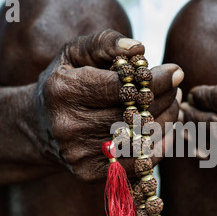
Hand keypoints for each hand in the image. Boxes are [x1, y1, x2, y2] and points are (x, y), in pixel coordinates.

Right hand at [34, 29, 182, 180]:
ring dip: (167, 121)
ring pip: (141, 140)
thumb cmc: (65, 83)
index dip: (155, 80)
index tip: (175, 72)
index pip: (123, 88)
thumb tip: (138, 49)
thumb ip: (105, 42)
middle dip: (165, 99)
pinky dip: (159, 147)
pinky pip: (138, 164)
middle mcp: (69, 125)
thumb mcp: (75, 53)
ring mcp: (79, 153)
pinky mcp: (89, 173)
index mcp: (64, 91)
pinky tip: (165, 129)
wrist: (39, 126)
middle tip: (176, 88)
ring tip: (173, 105)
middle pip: (135, 115)